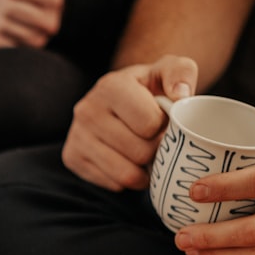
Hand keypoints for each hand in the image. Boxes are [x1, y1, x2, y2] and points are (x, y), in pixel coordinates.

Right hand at [62, 55, 197, 190]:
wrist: (116, 98)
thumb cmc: (147, 88)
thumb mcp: (168, 70)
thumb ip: (182, 73)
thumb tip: (181, 95)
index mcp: (111, 86)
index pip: (150, 124)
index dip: (165, 126)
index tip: (161, 119)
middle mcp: (87, 110)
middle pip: (140, 152)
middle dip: (155, 150)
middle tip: (154, 139)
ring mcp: (76, 135)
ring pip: (126, 174)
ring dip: (143, 169)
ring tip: (145, 153)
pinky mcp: (72, 157)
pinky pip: (113, 184)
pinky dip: (127, 179)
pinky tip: (127, 161)